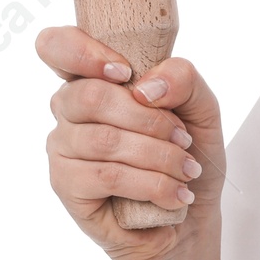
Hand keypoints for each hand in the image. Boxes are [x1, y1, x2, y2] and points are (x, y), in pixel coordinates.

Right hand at [37, 26, 225, 259]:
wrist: (191, 212)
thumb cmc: (188, 153)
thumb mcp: (202, 108)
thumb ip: (183, 79)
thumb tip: (146, 87)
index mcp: (94, 77)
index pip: (57, 47)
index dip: (84, 53)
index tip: (125, 72)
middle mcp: (69, 109)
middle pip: (90, 96)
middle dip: (150, 119)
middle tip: (183, 138)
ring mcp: (62, 147)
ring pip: (105, 140)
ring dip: (159, 156)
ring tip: (187, 170)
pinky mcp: (65, 185)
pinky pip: (107, 176)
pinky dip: (151, 184)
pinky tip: (174, 193)